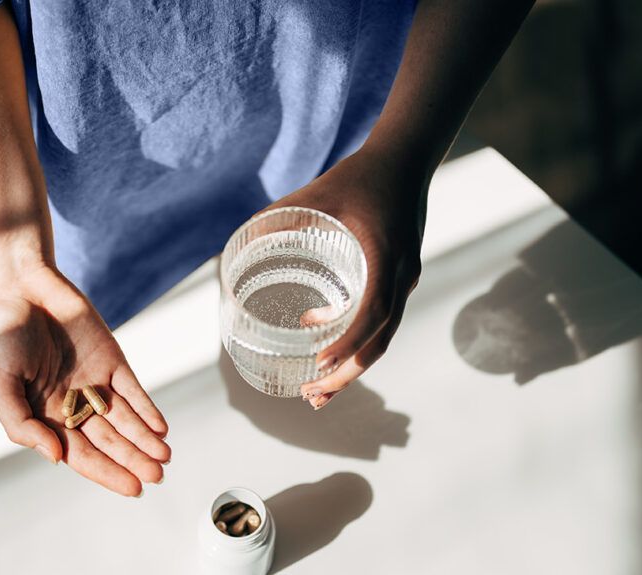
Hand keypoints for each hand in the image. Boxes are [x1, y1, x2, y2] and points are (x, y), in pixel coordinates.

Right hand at [0, 264, 170, 495]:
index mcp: (44, 417)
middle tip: (156, 476)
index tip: (132, 488)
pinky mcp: (110, 359)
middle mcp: (72, 405)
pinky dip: (146, 408)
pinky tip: (160, 427)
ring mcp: (93, 382)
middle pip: (109, 441)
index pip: (80, 455)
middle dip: (133, 460)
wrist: (18, 287)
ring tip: (164, 458)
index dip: (107, 472)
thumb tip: (55, 457)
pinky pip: (131, 389)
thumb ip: (22, 425)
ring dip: (144, 439)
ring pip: (124, 419)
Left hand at [269, 146, 428, 408]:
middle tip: (312, 396)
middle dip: (347, 374)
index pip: (372, 314)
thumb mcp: (315, 195)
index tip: (322, 364)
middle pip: (380, 340)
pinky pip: (383, 321)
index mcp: (385, 257)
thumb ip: (277, 219)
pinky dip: (358, 341)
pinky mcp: (401, 277)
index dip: (348, 343)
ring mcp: (405, 279)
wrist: (406, 158)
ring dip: (353, 367)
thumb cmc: (359, 175)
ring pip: (384, 337)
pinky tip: (323, 341)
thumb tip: (236, 245)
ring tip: (319, 388)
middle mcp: (401, 275)